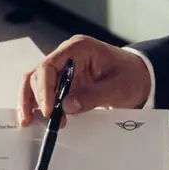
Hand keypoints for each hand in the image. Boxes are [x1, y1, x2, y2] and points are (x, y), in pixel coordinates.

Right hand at [16, 35, 152, 122]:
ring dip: (30, 101)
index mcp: (79, 48)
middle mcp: (66, 55)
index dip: (44, 89)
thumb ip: (92, 96)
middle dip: (38, 99)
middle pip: (38, 74)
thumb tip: (66, 106)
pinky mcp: (63, 81)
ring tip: (29, 121)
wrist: (139, 77)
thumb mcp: (117, 88)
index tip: (48, 110)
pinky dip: (37, 104)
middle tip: (45, 120)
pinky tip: (34, 118)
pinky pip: (43, 91)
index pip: (50, 65)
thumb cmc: (131, 76)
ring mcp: (63, 68)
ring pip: (35, 82)